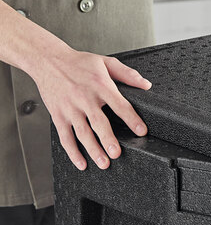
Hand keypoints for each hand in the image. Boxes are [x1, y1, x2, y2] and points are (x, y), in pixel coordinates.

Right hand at [30, 45, 151, 170]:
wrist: (49, 62)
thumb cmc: (79, 62)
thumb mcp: (106, 62)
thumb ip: (128, 74)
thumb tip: (146, 84)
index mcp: (100, 85)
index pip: (120, 105)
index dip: (132, 119)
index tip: (141, 131)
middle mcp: (85, 98)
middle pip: (99, 123)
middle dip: (109, 140)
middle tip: (117, 153)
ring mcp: (70, 109)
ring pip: (82, 133)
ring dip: (93, 150)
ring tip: (104, 162)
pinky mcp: (58, 116)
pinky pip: (65, 137)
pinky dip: (73, 152)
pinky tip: (82, 163)